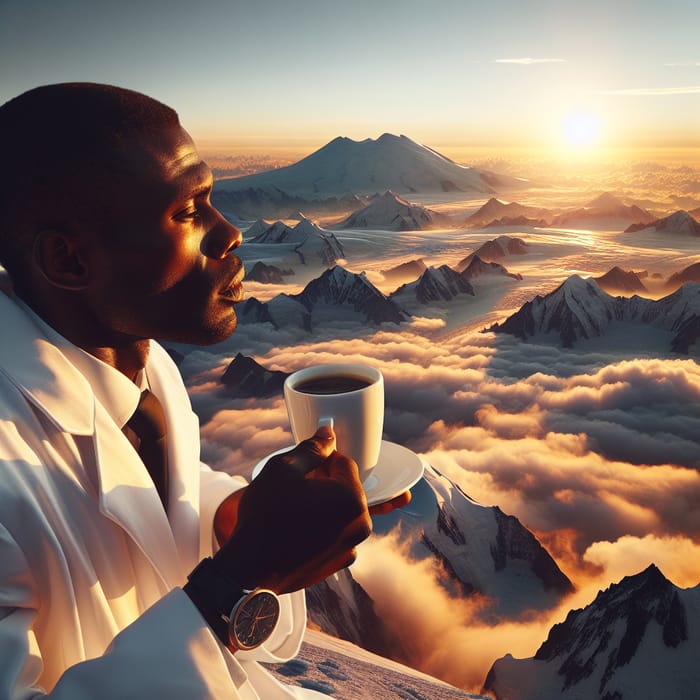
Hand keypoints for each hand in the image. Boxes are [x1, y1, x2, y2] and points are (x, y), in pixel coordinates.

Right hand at [213, 426, 371, 593]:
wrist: (249, 568)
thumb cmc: (265, 517)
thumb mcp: (283, 468)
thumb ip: (312, 448)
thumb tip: (327, 435)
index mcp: (351, 498)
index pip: (344, 462)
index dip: (322, 459)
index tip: (303, 467)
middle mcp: (359, 524)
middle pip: (346, 487)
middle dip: (325, 483)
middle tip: (295, 489)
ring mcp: (351, 546)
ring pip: (341, 510)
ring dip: (324, 505)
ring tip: (294, 510)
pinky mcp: (339, 562)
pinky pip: (336, 533)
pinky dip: (322, 528)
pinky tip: (297, 529)